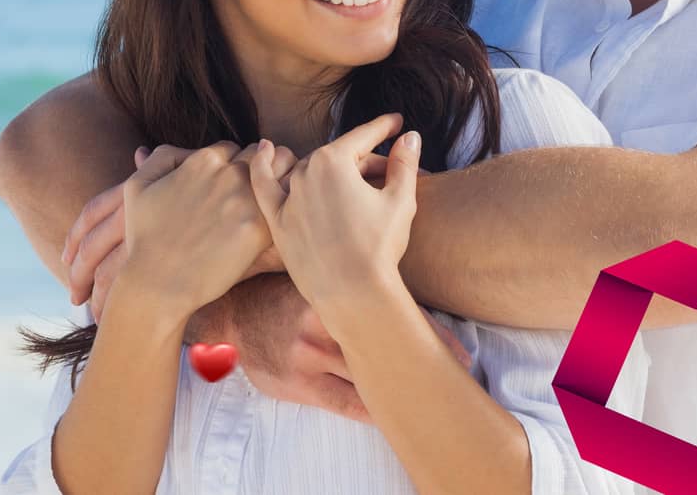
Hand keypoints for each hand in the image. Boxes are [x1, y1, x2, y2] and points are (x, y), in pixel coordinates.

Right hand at [65, 141, 294, 318]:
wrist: (158, 282)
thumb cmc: (145, 238)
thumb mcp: (137, 187)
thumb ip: (160, 158)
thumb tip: (179, 150)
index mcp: (203, 160)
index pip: (234, 148)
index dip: (236, 163)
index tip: (236, 181)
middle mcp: (228, 173)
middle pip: (261, 154)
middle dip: (262, 166)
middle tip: (263, 188)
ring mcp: (245, 199)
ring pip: (281, 170)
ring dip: (281, 178)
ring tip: (277, 197)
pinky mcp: (259, 227)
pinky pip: (285, 203)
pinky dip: (287, 204)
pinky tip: (282, 218)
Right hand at [222, 275, 472, 425]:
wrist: (235, 314)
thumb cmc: (288, 294)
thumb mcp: (322, 281)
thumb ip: (358, 288)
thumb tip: (406, 299)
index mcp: (340, 291)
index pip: (396, 314)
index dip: (431, 335)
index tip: (461, 353)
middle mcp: (328, 321)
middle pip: (387, 347)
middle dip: (421, 364)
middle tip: (457, 378)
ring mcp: (312, 355)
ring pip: (369, 378)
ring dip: (400, 388)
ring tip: (430, 397)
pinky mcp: (300, 383)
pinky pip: (346, 403)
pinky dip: (372, 410)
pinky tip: (394, 415)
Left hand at [248, 112, 419, 321]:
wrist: (352, 294)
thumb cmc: (378, 246)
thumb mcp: (400, 200)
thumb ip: (403, 162)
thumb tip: (409, 136)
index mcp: (334, 161)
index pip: (363, 137)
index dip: (383, 128)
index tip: (395, 122)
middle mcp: (305, 173)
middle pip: (339, 158)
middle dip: (365, 160)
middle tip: (389, 169)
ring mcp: (288, 197)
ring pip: (309, 171)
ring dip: (329, 168)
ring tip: (348, 169)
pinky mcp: (276, 221)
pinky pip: (263, 187)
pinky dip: (261, 166)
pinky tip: (263, 149)